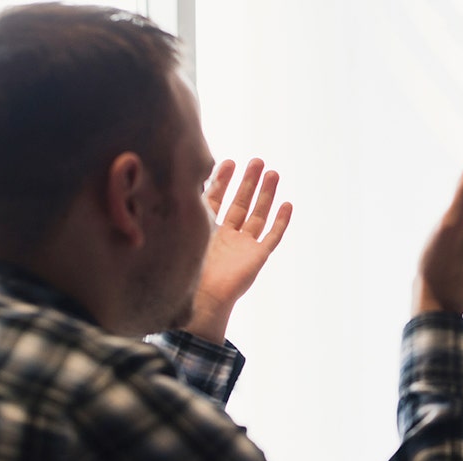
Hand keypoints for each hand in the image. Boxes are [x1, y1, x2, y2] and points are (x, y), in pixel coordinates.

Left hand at [185, 158, 292, 342]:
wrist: (202, 298)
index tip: (228, 162)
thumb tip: (176, 181)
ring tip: (273, 173)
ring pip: (258, 214)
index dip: (223, 180)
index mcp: (208, 230)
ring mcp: (244, 245)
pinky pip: (272, 236)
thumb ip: (186, 212)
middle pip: (241, 202)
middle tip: (256, 161)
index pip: (217, 198)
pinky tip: (287, 204)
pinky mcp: (257, 256)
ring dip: (266, 194)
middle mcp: (227, 235)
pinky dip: (280, 221)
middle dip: (248, 181)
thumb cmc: (189, 269)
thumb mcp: (186, 233)